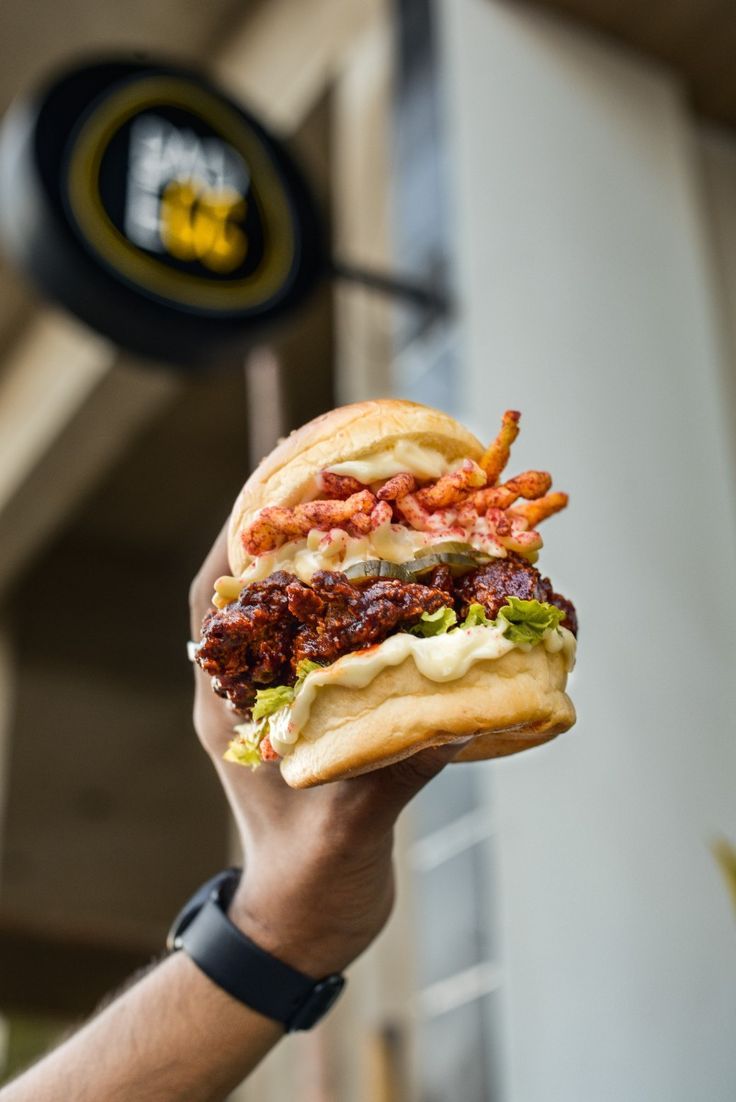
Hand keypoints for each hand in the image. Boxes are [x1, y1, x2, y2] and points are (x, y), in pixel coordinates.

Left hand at [190, 523, 464, 977]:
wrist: (311, 920)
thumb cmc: (314, 882)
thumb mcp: (348, 827)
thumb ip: (384, 775)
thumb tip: (442, 723)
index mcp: (231, 710)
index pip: (215, 603)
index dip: (238, 539)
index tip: (272, 486)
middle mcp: (251, 696)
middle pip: (258, 594)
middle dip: (291, 536)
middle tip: (338, 485)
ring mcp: (284, 706)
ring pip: (297, 616)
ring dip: (329, 570)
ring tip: (376, 523)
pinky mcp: (320, 720)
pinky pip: (336, 649)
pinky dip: (365, 615)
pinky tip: (408, 597)